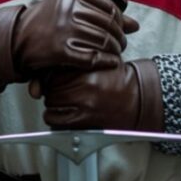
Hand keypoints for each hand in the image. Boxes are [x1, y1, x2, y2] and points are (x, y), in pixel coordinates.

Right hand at [0, 0, 139, 84]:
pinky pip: (93, 57)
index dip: (119, 20)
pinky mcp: (60, 50)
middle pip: (107, 24)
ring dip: (114, 49)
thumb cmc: (48, 21)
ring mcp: (63, 28)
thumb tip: (135, 25)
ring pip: (102, 40)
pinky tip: (110, 63)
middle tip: (121, 44)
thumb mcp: (71, 8)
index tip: (120, 29)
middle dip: (119, 36)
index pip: (108, 6)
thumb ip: (102, 12)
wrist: (16, 37)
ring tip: (116, 53)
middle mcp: (68, 7)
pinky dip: (106, 61)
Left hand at [32, 59, 162, 131]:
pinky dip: (55, 118)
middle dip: (51, 89)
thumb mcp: (98, 61)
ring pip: (51, 103)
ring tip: (61, 101)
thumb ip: (74, 62)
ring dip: (53, 104)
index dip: (50, 75)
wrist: (135, 97)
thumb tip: (44, 76)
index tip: (53, 78)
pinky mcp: (85, 119)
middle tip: (58, 90)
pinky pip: (57, 120)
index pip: (54, 70)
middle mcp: (84, 84)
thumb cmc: (116, 78)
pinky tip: (61, 114)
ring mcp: (85, 102)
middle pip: (50, 87)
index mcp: (87, 66)